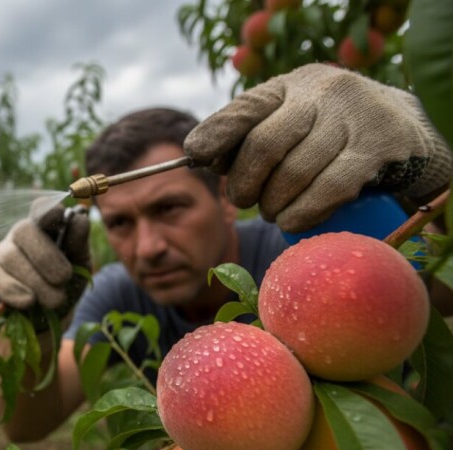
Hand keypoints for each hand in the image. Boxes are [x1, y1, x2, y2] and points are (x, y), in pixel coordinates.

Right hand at [0, 202, 90, 310]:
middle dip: (46, 256)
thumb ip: (80, 243)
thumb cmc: (66, 285)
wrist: (52, 319)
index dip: (48, 210)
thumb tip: (80, 218)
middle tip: (64, 278)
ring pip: (11, 256)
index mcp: (45, 227)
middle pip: (24, 230)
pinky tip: (29, 302)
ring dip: (36, 281)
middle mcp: (20, 235)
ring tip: (55, 301)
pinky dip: (14, 290)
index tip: (60, 217)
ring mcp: (2, 253)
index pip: (41, 209)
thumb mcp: (81, 265)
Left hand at [184, 63, 451, 232]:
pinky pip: (329, 188)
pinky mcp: (377, 147)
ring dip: (273, 203)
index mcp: (289, 85)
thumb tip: (201, 158)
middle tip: (243, 200)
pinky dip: (302, 212)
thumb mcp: (286, 119)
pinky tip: (290, 221)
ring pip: (295, 172)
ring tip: (271, 211)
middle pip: (265, 144)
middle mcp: (320, 92)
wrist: (396, 124)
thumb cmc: (323, 129)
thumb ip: (246, 134)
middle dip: (245, 182)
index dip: (218, 132)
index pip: (246, 107)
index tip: (195, 154)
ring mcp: (351, 117)